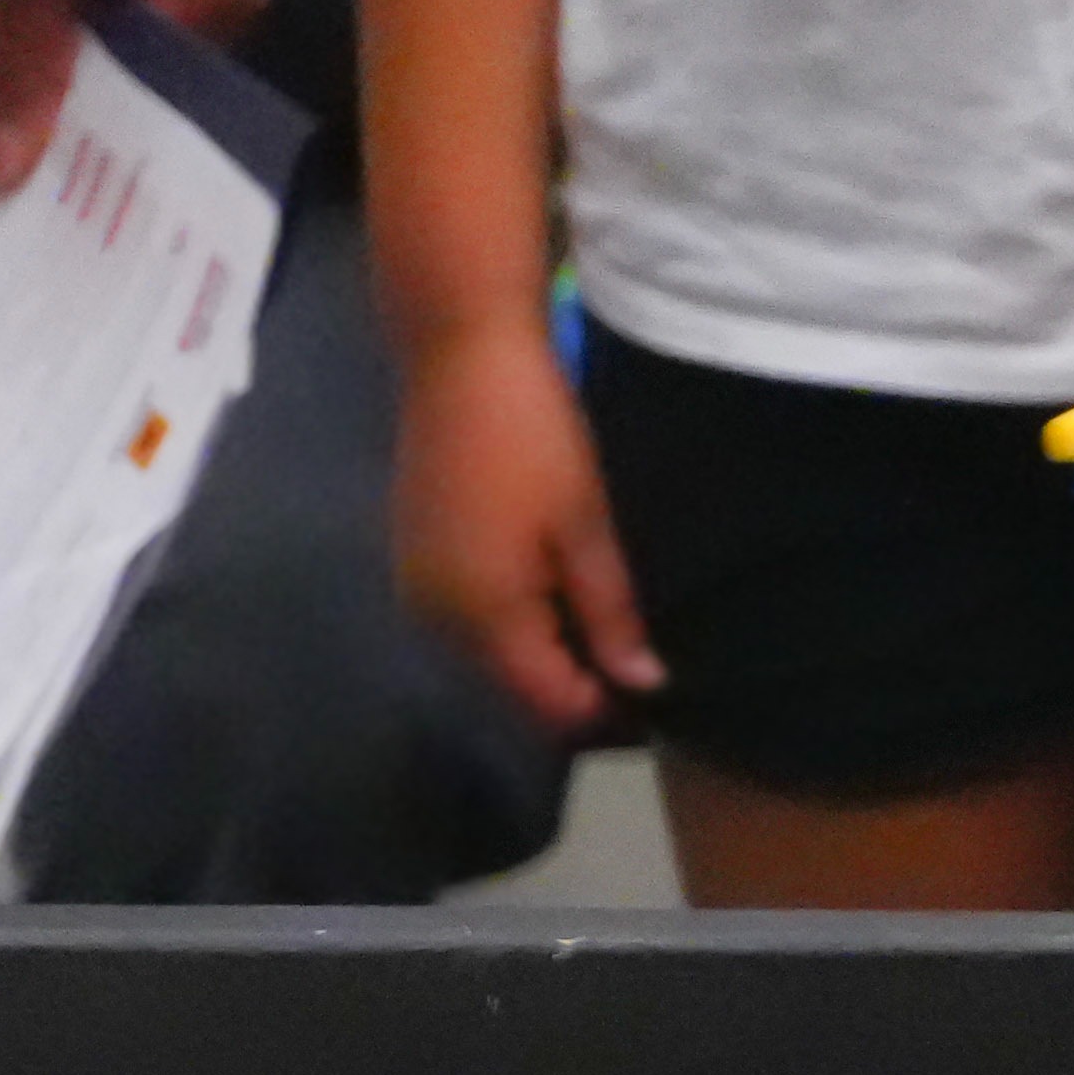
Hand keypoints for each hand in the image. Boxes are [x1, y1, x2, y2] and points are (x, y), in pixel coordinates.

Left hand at [0, 0, 263, 192]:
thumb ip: (23, 59)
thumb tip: (6, 174)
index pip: (153, 111)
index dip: (82, 155)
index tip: (15, 210)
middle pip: (153, 86)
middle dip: (79, 122)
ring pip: (140, 47)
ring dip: (78, 70)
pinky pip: (140, 6)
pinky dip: (87, 24)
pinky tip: (30, 46)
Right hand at [391, 318, 657, 734]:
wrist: (459, 358)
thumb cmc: (535, 441)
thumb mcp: (587, 528)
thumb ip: (611, 614)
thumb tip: (643, 684)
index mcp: (482, 619)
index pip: (547, 704)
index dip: (605, 716)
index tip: (659, 704)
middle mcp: (435, 619)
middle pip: (515, 685)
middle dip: (576, 687)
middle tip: (643, 666)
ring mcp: (417, 587)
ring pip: (491, 653)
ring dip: (547, 653)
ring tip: (612, 632)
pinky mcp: (414, 556)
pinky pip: (471, 617)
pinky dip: (517, 620)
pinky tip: (561, 594)